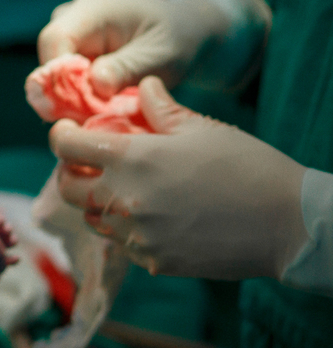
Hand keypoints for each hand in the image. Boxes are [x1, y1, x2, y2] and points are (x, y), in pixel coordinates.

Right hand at [37, 0, 268, 97]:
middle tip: (86, 122)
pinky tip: (96, 110)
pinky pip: (62, 77)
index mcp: (94, 9)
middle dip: (61, 92)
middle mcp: (74, 16)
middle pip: (48, 57)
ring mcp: (71, 33)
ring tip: (96, 117)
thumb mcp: (161, 56)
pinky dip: (76, 97)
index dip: (55, 75)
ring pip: (52, 71)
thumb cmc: (176, 40)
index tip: (70, 109)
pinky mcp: (72, 51)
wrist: (185, 33)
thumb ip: (127, 68)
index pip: (55, 39)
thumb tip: (95, 84)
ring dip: (69, 97)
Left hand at [49, 77, 309, 279]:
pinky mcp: (152, 261)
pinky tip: (153, 216)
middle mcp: (124, 199)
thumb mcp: (201, 128)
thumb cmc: (247, 166)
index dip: (60, 135)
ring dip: (97, 202)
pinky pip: (123, 243)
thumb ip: (160, 108)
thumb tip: (142, 86)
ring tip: (121, 189)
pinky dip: (127, 228)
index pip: (66, 146)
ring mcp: (136, 236)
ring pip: (93, 219)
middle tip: (87, 163)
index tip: (67, 131)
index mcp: (131, 159)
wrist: (287, 223)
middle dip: (70, 172)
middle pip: (67, 188)